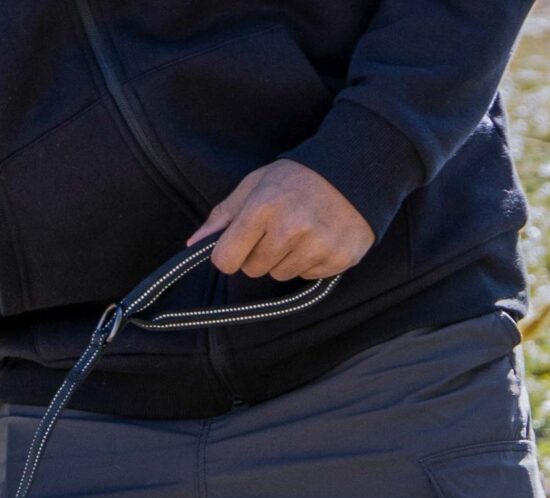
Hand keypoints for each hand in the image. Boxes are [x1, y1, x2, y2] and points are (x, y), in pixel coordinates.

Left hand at [189, 161, 373, 281]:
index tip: (239, 243)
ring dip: (285, 259)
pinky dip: (311, 262)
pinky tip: (320, 237)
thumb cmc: (298, 178)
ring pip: (280, 275)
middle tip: (279, 229)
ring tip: (302, 231)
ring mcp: (318, 245)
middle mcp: (291, 229)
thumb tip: (193, 245)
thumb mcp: (255, 185)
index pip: (225, 260)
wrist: (356, 169)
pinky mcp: (339, 257)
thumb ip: (223, 216)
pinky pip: (308, 276)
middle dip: (259, 254)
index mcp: (263, 209)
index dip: (229, 254)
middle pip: (252, 270)